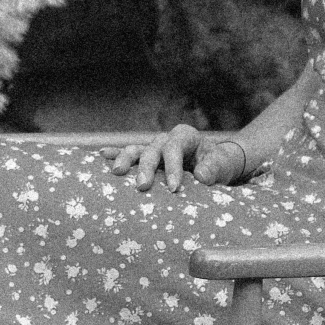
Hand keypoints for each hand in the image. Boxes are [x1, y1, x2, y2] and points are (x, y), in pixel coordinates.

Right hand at [112, 126, 248, 192]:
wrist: (213, 164)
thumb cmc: (217, 165)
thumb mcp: (222, 165)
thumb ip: (214, 169)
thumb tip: (201, 176)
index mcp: (186, 137)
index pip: (175, 148)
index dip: (173, 167)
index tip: (174, 188)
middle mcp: (166, 139)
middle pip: (153, 149)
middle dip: (147, 167)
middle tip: (143, 186)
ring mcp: (153, 148)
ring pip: (137, 149)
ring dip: (126, 159)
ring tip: (117, 172)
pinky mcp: (145, 157)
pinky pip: (129, 154)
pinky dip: (116, 153)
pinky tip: (102, 155)